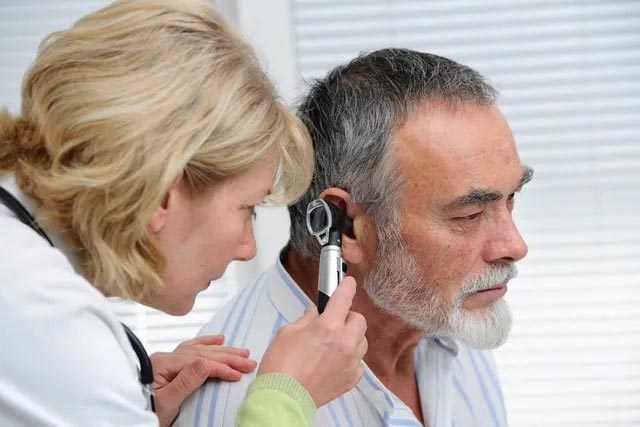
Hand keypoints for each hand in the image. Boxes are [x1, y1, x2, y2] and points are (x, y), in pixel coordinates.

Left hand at [151, 335, 256, 426]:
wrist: (128, 414)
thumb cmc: (146, 410)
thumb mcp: (166, 402)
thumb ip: (186, 381)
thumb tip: (206, 363)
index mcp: (164, 364)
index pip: (200, 362)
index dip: (221, 367)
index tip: (238, 374)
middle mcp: (166, 357)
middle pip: (202, 353)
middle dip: (228, 357)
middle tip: (249, 362)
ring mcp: (168, 359)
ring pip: (200, 350)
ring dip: (222, 350)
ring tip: (242, 352)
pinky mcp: (170, 364)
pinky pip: (191, 348)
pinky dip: (206, 343)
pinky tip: (219, 339)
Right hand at [258, 277, 366, 406]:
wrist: (282, 398)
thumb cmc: (280, 366)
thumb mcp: (287, 333)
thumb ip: (305, 320)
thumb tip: (313, 313)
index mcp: (328, 327)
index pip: (344, 298)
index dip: (346, 287)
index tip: (348, 283)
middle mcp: (345, 343)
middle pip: (359, 320)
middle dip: (347, 317)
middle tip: (333, 321)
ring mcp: (351, 362)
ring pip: (362, 341)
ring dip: (351, 337)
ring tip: (334, 343)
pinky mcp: (351, 379)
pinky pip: (358, 363)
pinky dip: (349, 359)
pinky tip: (334, 361)